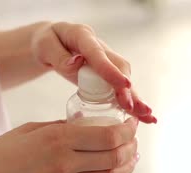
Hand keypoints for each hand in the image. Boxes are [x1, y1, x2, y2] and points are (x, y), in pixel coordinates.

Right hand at [0, 117, 138, 172]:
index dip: (127, 130)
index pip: (107, 135)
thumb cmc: (0, 152)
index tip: (131, 123)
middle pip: (113, 156)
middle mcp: (66, 160)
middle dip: (130, 147)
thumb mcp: (31, 129)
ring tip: (132, 160)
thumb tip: (85, 124)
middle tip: (133, 141)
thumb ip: (61, 126)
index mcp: (59, 138)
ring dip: (126, 169)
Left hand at [31, 22, 156, 123]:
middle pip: (120, 67)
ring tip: (146, 116)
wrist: (52, 43)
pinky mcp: (108, 74)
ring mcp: (107, 61)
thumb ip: (58, 55)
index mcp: (83, 36)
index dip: (111, 71)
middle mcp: (100, 48)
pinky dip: (132, 103)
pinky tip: (143, 117)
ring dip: (135, 99)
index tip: (124, 85)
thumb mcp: (44, 46)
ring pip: (124, 80)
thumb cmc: (47, 44)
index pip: (98, 54)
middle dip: (128, 89)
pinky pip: (121, 89)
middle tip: (133, 108)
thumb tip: (75, 63)